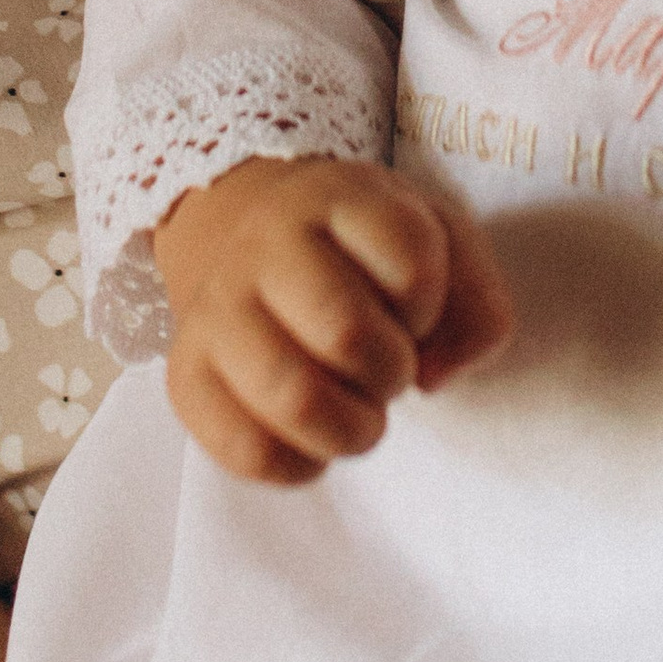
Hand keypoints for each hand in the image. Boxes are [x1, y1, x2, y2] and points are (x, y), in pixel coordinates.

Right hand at [155, 153, 513, 485]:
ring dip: (350, 429)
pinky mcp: (185, 375)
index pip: (410, 259)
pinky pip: (246, 451)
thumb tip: (436, 375)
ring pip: (292, 397)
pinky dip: (300, 464)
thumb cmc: (361, 251)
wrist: (246, 232)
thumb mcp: (436, 240)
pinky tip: (313, 438)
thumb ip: (477, 302)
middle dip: (390, 373)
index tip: (414, 308)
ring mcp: (216, 309)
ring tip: (356, 414)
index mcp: (338, 196)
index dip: (429, 304)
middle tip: (388, 371)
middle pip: (346, 333)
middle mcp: (266, 243)